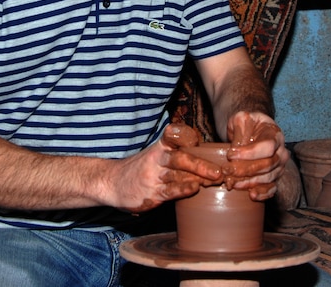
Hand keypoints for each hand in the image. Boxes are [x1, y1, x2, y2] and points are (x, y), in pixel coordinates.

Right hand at [109, 122, 223, 212]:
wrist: (111, 183)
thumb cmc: (142, 168)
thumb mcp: (157, 154)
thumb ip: (179, 153)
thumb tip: (210, 158)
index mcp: (160, 146)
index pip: (174, 136)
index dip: (185, 135)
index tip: (198, 139)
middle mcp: (157, 159)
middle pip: (180, 157)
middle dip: (201, 163)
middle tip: (220, 170)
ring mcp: (153, 176)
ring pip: (177, 174)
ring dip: (198, 177)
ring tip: (216, 180)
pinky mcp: (151, 194)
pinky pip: (169, 190)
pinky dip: (182, 189)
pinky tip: (194, 189)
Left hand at [223, 111, 289, 200]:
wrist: (253, 129)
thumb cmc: (247, 123)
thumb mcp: (240, 118)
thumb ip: (238, 130)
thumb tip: (235, 150)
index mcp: (275, 134)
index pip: (267, 147)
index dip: (249, 153)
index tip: (230, 155)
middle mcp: (281, 151)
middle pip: (268, 165)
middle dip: (246, 170)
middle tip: (228, 171)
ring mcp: (280, 166)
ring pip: (268, 178)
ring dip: (249, 183)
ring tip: (232, 183)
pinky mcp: (275, 177)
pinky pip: (272, 188)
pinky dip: (263, 194)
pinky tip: (251, 195)